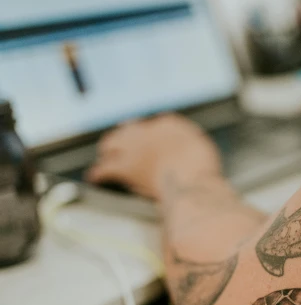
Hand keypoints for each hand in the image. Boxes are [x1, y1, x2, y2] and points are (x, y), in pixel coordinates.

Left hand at [87, 114, 222, 198]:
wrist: (190, 180)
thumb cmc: (203, 171)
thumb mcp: (204, 152)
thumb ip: (191, 148)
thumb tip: (185, 153)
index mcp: (171, 124)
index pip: (155, 125)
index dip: (149, 135)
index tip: (149, 143)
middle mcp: (149, 130)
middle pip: (128, 129)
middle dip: (123, 137)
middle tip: (120, 145)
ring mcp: (133, 147)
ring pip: (111, 144)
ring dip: (107, 151)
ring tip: (104, 157)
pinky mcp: (123, 167)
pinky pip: (104, 168)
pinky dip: (97, 173)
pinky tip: (93, 178)